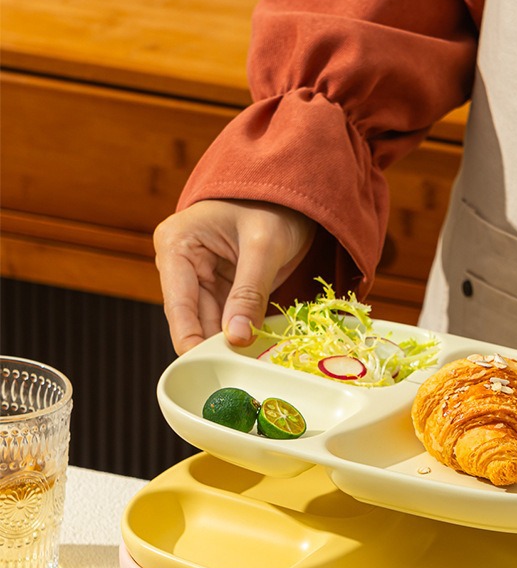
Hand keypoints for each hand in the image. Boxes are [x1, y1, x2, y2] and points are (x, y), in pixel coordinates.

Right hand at [154, 199, 314, 353]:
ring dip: (230, 344)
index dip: (190, 339)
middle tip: (238, 374)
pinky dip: (241, 335)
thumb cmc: (272, 204)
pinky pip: (227, 321)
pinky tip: (256, 351)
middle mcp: (180, 265)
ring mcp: (199, 279)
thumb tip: (235, 338)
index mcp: (176, 244)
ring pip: (210, 325)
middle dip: (215, 346)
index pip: (177, 304)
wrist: (289, 194)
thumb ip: (249, 292)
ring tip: (251, 365)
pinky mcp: (220, 290)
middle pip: (192, 320)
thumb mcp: (264, 246)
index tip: (204, 368)